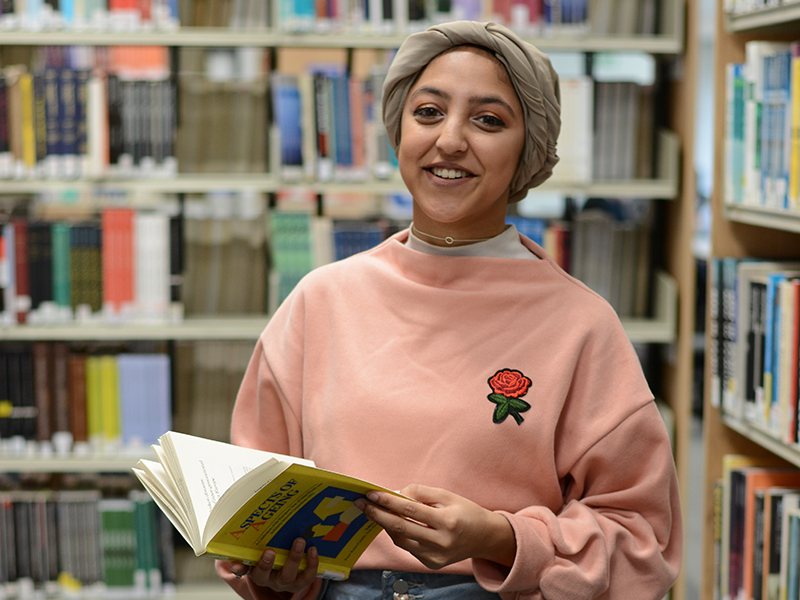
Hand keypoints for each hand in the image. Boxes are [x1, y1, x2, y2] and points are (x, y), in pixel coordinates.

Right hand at [228, 537, 319, 594]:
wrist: (288, 569)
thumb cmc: (273, 556)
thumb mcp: (262, 552)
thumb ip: (252, 549)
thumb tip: (236, 553)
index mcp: (256, 571)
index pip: (245, 571)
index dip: (240, 568)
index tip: (237, 563)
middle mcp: (270, 580)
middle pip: (266, 576)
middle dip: (267, 564)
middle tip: (270, 550)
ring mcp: (286, 583)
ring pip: (289, 577)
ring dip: (294, 559)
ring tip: (300, 541)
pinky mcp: (301, 582)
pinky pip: (307, 577)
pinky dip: (312, 564)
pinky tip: (313, 549)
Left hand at [354, 484, 515, 569]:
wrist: (485, 537)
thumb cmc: (465, 512)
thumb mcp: (447, 496)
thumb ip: (420, 494)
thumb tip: (395, 493)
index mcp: (447, 521)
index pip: (410, 510)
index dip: (388, 501)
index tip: (371, 493)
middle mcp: (441, 542)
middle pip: (401, 528)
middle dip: (378, 515)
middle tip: (361, 504)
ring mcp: (436, 557)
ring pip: (401, 540)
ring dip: (385, 525)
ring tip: (374, 511)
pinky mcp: (432, 564)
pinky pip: (408, 548)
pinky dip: (398, 534)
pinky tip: (392, 523)